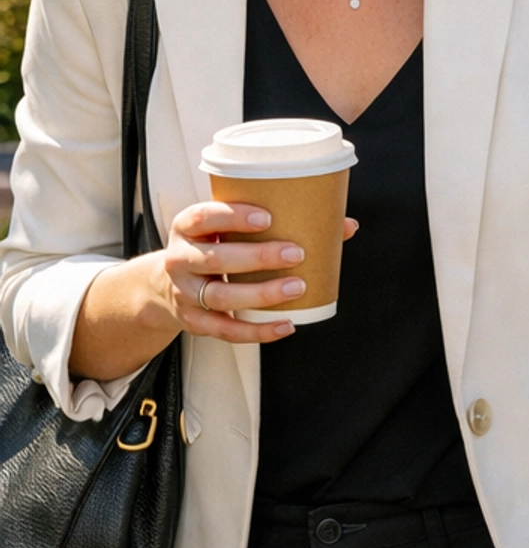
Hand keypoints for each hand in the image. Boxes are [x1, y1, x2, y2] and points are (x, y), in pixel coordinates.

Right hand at [155, 200, 358, 347]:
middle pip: (216, 259)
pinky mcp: (194, 321)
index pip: (204, 217)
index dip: (233, 217)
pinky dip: (258, 331)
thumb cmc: (213, 246)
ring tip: (297, 287)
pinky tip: (286, 325)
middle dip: (257, 257)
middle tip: (296, 253)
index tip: (268, 218)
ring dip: (261, 294)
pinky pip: (226, 330)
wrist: (164, 285)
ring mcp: (185, 293)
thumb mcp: (227, 228)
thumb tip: (346, 224)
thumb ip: (277, 220)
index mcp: (187, 227)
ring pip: (222, 297)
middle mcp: (180, 259)